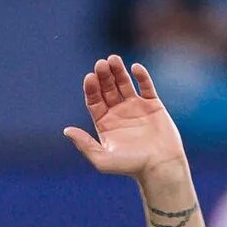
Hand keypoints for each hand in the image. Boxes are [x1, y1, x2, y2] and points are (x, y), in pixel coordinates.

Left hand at [64, 55, 187, 180]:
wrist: (160, 167)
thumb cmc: (131, 166)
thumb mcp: (103, 159)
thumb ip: (84, 144)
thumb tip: (66, 130)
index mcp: (104, 122)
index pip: (94, 99)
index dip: (91, 88)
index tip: (90, 77)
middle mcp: (118, 112)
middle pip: (107, 88)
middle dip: (103, 76)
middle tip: (101, 64)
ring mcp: (136, 107)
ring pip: (124, 83)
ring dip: (118, 71)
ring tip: (113, 59)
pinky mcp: (153, 105)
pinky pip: (146, 86)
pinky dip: (141, 76)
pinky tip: (135, 68)